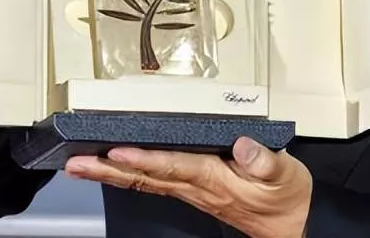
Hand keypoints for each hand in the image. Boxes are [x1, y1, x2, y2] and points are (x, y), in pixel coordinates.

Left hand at [65, 137, 311, 237]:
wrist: (292, 225)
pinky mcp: (196, 190)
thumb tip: (243, 145)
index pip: (173, 167)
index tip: (117, 152)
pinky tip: (119, 169)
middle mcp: (198, 188)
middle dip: (110, 170)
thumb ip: (263, 160)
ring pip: (146, 181)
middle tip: (77, 163)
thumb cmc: (286, 198)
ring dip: (113, 173)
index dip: (144, 160)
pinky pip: (156, 182)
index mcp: (215, 180)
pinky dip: (133, 174)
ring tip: (85, 165)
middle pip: (147, 177)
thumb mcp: (284, 175)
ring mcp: (194, 192)